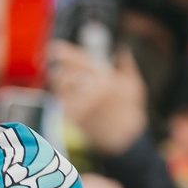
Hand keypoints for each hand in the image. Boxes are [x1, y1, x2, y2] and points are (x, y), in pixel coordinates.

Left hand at [45, 41, 146, 156]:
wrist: (125, 139)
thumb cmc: (130, 110)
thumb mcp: (133, 84)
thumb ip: (126, 65)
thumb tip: (120, 49)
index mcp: (105, 80)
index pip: (80, 61)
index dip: (64, 52)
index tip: (53, 48)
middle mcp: (91, 92)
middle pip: (65, 73)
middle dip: (60, 70)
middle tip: (58, 69)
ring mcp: (81, 106)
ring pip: (60, 88)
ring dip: (60, 83)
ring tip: (66, 83)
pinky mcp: (74, 118)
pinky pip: (60, 102)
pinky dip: (62, 98)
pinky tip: (69, 98)